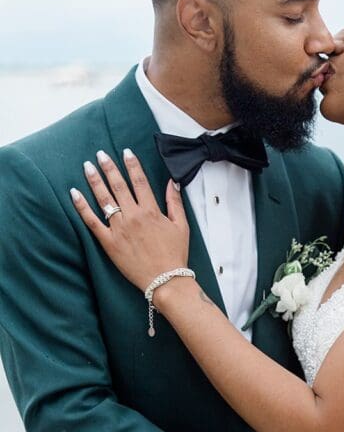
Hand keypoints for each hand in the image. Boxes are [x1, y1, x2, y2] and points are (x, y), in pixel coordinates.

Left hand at [70, 149, 189, 291]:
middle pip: (118, 186)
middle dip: (109, 167)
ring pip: (104, 199)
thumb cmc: (174, 254)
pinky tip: (74, 193)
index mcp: (150, 211)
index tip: (125, 152)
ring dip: (94, 181)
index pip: (139, 181)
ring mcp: (118, 229)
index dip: (132, 165)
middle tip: (100, 154)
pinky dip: (82, 206)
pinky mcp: (108, 242)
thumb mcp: (181, 226)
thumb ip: (175, 202)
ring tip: (87, 166)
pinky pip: (92, 221)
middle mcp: (133, 216)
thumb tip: (172, 183)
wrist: (165, 280)